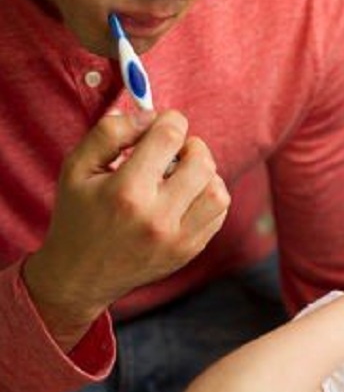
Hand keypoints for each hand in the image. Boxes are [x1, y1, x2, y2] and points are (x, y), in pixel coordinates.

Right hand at [23, 110, 229, 349]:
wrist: (79, 276)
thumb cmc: (78, 214)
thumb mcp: (77, 168)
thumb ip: (110, 133)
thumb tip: (151, 116)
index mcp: (126, 192)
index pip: (169, 137)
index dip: (171, 121)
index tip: (164, 124)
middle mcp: (156, 217)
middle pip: (201, 162)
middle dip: (192, 146)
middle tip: (175, 150)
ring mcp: (177, 238)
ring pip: (217, 190)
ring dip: (205, 173)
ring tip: (183, 174)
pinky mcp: (189, 251)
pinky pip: (218, 213)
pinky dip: (209, 196)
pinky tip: (186, 195)